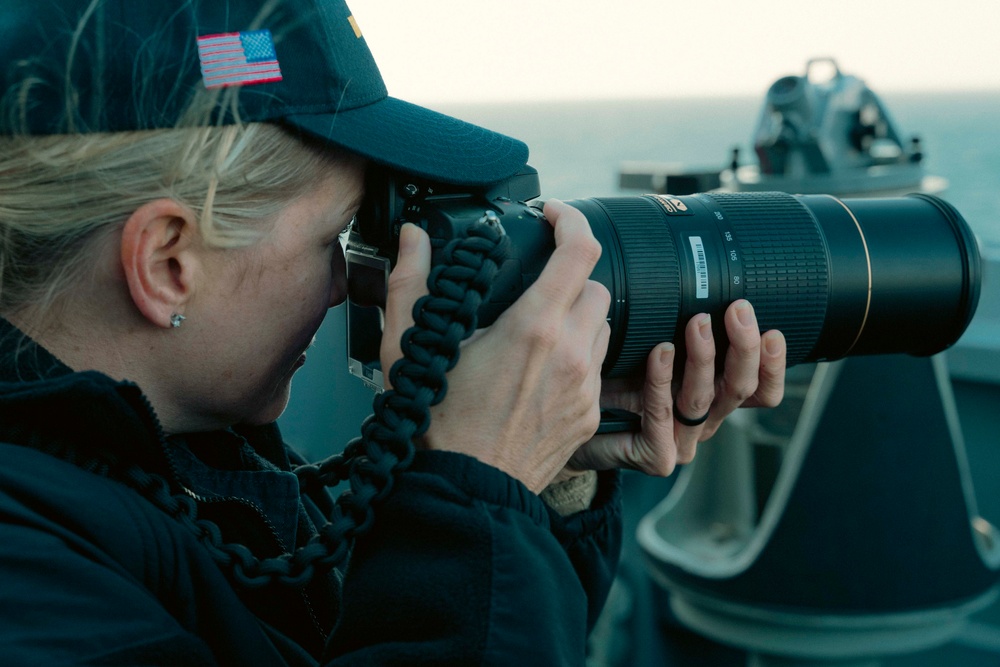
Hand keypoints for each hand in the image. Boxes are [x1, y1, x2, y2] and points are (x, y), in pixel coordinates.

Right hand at [380, 201, 611, 491]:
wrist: (465, 489)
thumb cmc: (436, 422)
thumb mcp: (412, 347)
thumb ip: (411, 283)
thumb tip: (414, 238)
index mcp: (533, 327)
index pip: (580, 251)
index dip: (572, 221)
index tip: (553, 216)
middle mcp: (571, 353)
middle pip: (596, 287)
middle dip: (570, 279)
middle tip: (536, 287)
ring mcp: (586, 387)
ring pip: (602, 328)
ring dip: (577, 319)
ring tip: (537, 334)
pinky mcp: (591, 415)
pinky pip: (597, 370)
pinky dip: (577, 360)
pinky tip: (541, 374)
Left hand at [558, 300, 785, 479]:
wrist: (566, 421)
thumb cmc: (608, 378)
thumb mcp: (646, 344)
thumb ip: (672, 322)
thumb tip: (695, 273)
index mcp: (712, 395)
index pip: (760, 388)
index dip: (773, 364)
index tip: (773, 328)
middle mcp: (702, 420)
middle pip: (741, 389)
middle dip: (744, 347)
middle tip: (738, 309)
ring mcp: (680, 441)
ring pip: (705, 398)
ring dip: (704, 356)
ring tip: (698, 322)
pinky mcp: (655, 455)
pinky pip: (663, 416)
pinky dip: (661, 381)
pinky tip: (659, 353)